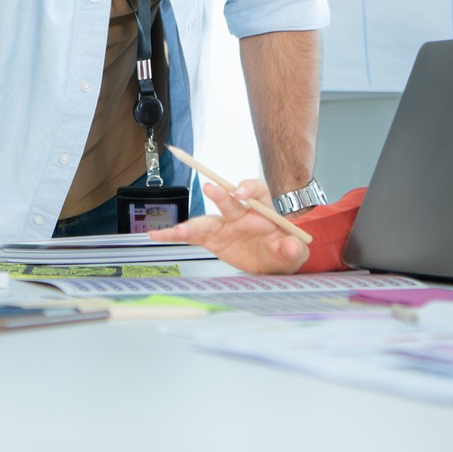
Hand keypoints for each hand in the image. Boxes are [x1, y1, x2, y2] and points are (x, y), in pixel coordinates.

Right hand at [149, 179, 307, 274]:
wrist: (273, 262)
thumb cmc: (284, 251)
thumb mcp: (295, 253)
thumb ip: (294, 249)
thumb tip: (293, 246)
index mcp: (263, 211)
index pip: (256, 191)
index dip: (249, 189)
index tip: (242, 194)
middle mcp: (240, 213)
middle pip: (229, 200)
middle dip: (221, 195)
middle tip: (211, 189)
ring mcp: (223, 225)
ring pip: (206, 220)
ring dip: (193, 223)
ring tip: (180, 230)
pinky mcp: (211, 239)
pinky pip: (190, 236)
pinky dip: (174, 236)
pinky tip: (157, 235)